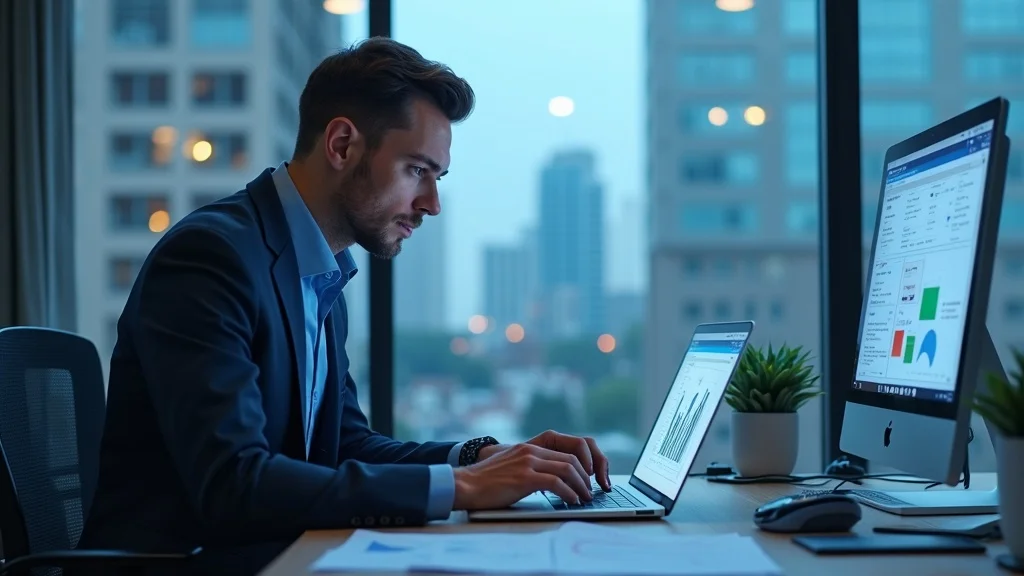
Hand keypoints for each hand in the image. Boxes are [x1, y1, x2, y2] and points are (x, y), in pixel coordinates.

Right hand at [476, 431, 610, 491]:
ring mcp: (528, 462)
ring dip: (580, 486)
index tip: (587, 480)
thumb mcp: (513, 467)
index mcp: (530, 447)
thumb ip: (531, 468)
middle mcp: (531, 450)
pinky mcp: (524, 477)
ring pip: (568, 469)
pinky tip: (572, 501)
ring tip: (584, 498)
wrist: (465, 484)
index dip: (582, 466)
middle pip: (571, 459)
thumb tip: (553, 482)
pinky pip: (556, 483)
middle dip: (586, 476)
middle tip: (589, 491)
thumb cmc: (487, 482)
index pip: (567, 451)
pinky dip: (569, 493)